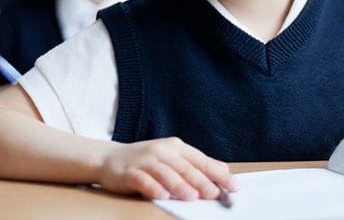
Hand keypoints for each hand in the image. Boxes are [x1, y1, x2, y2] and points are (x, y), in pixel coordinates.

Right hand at [98, 136, 237, 200]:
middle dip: (200, 180)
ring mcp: (145, 160)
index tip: (234, 186)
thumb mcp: (171, 157)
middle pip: (184, 167)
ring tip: (192, 197)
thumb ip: (194, 164)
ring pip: (165, 173)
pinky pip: (143, 180)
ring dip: (179, 185)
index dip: (217, 173)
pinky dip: (153, 187)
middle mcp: (161, 151)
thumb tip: (223, 170)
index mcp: (174, 147)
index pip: (200, 160)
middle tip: (214, 194)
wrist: (109, 158)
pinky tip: (162, 195)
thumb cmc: (146, 160)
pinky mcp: (130, 172)